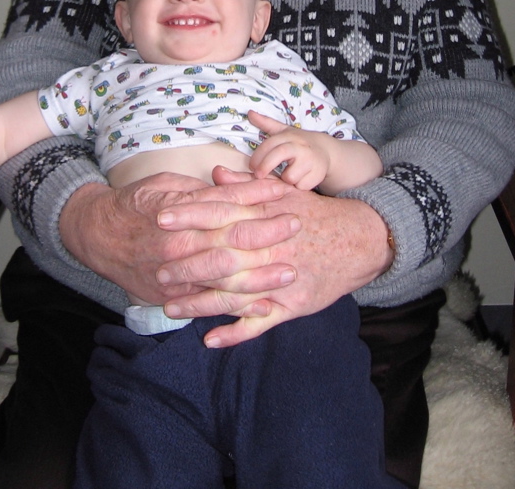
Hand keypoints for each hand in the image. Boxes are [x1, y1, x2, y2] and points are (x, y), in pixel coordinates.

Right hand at [59, 172, 300, 304]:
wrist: (97, 236)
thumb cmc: (134, 205)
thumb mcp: (164, 185)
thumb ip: (200, 191)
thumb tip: (233, 185)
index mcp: (179, 212)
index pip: (226, 203)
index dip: (256, 197)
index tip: (283, 193)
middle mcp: (178, 244)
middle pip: (231, 239)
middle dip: (267, 233)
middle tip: (296, 226)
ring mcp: (175, 274)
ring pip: (224, 277)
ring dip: (259, 276)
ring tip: (289, 272)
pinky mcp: (172, 297)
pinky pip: (208, 305)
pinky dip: (236, 308)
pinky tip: (262, 307)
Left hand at [158, 165, 393, 346]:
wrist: (358, 240)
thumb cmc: (314, 215)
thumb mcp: (283, 193)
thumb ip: (246, 185)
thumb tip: (215, 173)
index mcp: (264, 217)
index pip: (220, 214)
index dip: (189, 215)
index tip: (160, 217)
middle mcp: (268, 248)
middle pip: (221, 256)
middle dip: (186, 263)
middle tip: (156, 269)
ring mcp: (279, 279)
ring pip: (234, 294)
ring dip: (201, 303)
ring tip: (170, 308)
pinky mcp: (291, 306)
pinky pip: (260, 323)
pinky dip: (235, 333)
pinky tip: (210, 340)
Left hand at [248, 109, 331, 189]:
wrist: (326, 151)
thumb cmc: (299, 143)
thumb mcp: (284, 131)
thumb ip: (266, 123)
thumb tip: (250, 112)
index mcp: (289, 136)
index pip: (270, 144)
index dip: (258, 156)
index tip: (251, 166)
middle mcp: (300, 146)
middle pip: (279, 155)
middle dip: (265, 166)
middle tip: (258, 175)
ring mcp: (311, 160)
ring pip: (290, 176)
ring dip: (285, 179)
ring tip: (287, 174)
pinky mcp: (318, 174)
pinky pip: (301, 186)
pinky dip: (297, 186)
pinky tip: (300, 179)